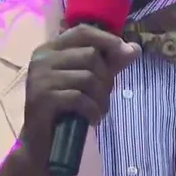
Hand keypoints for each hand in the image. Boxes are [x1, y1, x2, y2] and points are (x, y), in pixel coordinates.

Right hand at [20, 25, 140, 157]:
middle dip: (106, 78)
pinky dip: (92, 110)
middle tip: (103, 97)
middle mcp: (42, 59)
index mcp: (50, 49)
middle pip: (90, 55)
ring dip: (101, 98)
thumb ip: (110, 64)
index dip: (107, 39)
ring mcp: (40, 78)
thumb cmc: (65, 109)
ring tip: (98, 111)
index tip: (126, 53)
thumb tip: (135, 49)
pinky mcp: (42, 98)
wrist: (41, 143)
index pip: (82, 32)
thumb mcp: (89, 82)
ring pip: (88, 77)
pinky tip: (92, 120)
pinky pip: (79, 98)